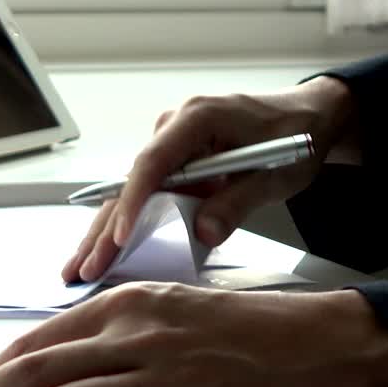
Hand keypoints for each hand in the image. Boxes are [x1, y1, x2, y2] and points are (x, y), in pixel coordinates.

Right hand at [63, 75, 358, 282]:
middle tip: (82, 269)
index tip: (120, 238)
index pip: (152, 163)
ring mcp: (172, 145)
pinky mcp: (176, 163)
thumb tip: (204, 233)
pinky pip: (146, 196)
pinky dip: (125, 226)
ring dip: (105, 233)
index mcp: (196, 118)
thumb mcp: (275, 173)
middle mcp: (174, 128)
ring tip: (78, 269)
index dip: (133, 203)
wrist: (309, 117)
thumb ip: (237, 202)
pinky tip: (102, 253)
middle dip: (104, 230)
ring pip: (131, 194)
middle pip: (131, 184)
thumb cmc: (295, 135)